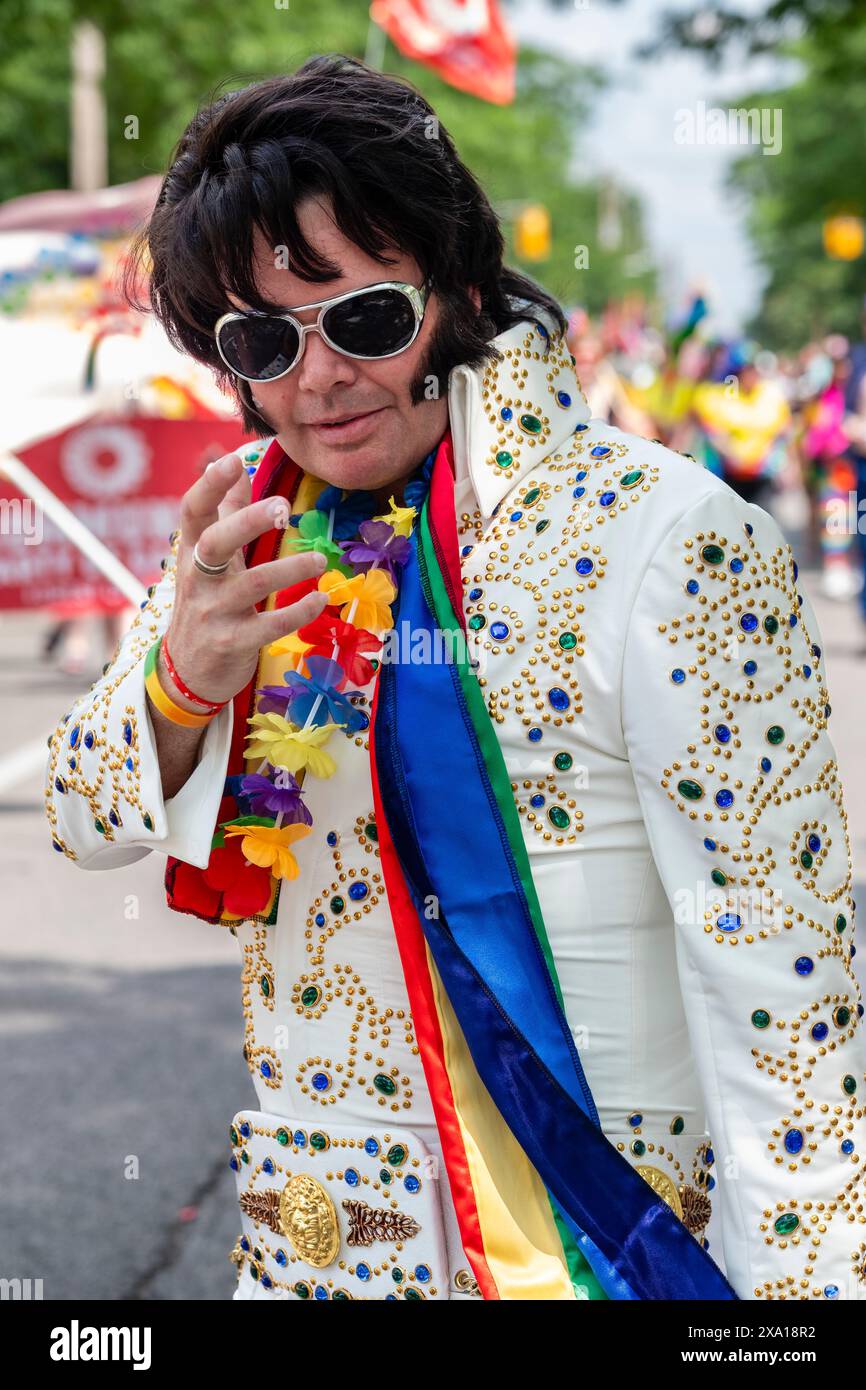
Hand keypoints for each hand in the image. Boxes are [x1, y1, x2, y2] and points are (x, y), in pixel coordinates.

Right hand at [159, 452, 329, 707]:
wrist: (186, 672)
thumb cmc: (205, 603)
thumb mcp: (208, 559)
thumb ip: (224, 512)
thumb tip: (237, 467)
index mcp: (191, 553)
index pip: (192, 511)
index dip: (209, 485)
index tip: (232, 460)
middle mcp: (198, 580)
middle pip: (217, 542)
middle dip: (249, 522)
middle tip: (284, 507)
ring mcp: (213, 613)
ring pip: (252, 584)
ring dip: (291, 568)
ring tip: (321, 558)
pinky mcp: (232, 643)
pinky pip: (269, 625)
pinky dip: (299, 611)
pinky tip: (322, 599)